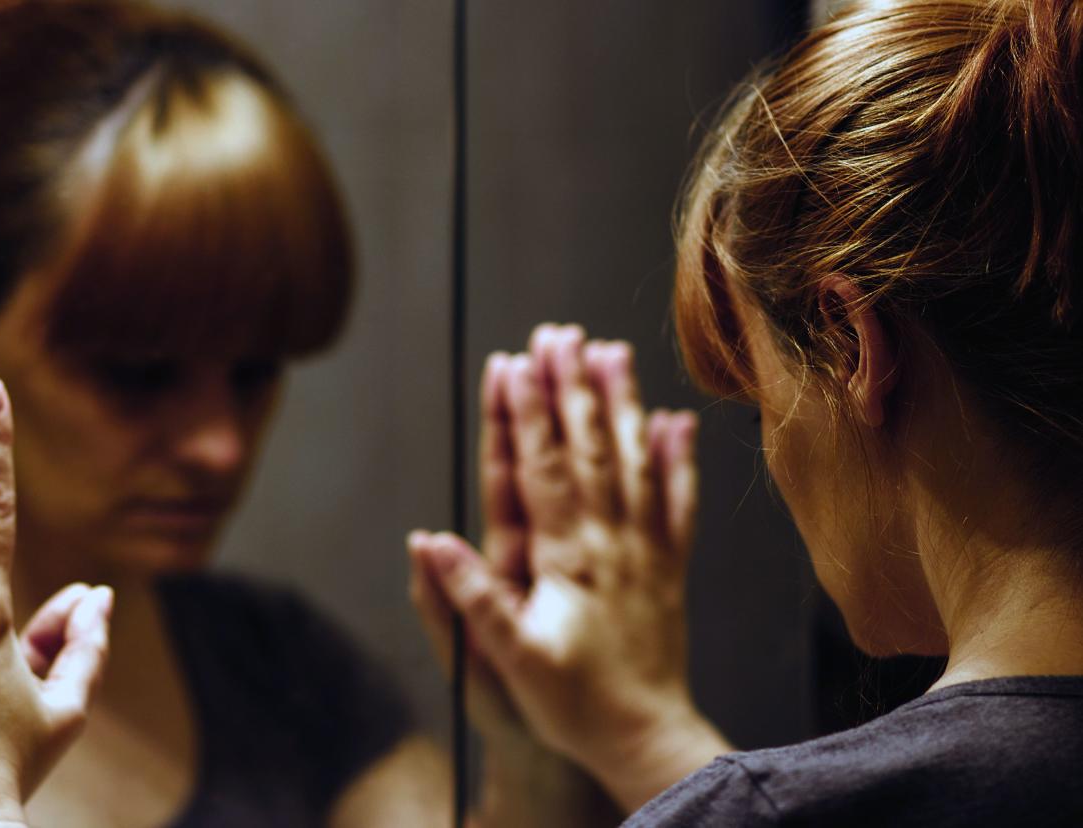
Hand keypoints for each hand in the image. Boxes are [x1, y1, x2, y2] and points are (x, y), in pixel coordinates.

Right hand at [409, 324, 729, 813]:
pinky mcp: (669, 564)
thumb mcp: (508, 659)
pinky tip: (677, 419)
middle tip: (558, 333)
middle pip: (588, 449)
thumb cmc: (571, 703)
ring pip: (634, 461)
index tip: (514, 363)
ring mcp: (644, 549)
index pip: (540, 469)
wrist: (645, 736)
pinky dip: (678, 458)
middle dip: (570, 387)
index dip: (525, 414)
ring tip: (610, 351)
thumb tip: (428, 541)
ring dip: (622, 404)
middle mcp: (609, 541)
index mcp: (566, 559)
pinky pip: (678, 502)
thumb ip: (470, 598)